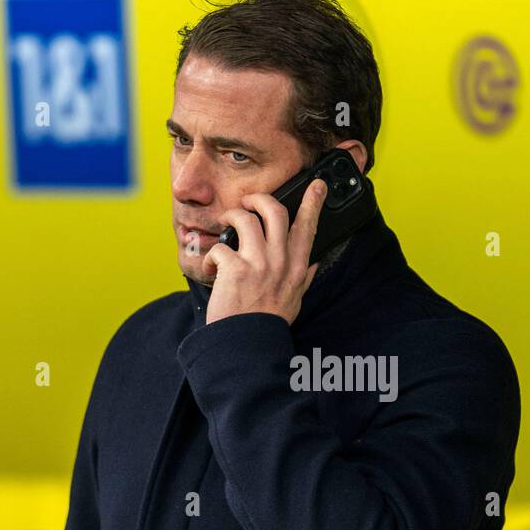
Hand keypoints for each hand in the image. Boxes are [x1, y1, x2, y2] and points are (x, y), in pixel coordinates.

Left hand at [200, 178, 325, 324]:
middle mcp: (280, 261)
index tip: (317, 186)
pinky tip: (213, 269)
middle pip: (275, 211)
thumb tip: (313, 259)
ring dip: (231, 217)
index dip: (313, 202)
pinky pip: (219, 248)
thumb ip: (305, 276)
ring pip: (245, 219)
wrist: (247, 344)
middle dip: (259, 198)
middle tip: (248, 201)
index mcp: (297, 267)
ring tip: (225, 224)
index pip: (308, 227)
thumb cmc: (269, 322)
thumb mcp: (296, 298)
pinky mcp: (235, 270)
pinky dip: (211, 257)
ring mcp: (258, 264)